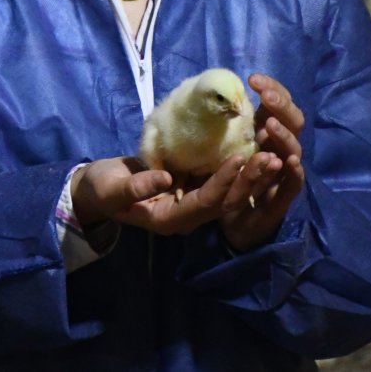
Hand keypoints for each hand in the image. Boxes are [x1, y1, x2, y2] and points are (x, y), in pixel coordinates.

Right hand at [71, 154, 269, 237]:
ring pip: (228, 194)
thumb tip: (166, 178)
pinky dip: (239, 170)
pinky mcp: (192, 189)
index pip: (204, 203)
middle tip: (271, 157)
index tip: (239, 158)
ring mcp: (191, 204)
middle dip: (248, 181)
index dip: (222, 181)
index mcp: (170, 220)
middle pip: (225, 202)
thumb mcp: (112, 189)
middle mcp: (187, 216)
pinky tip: (254, 151)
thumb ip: (137, 188)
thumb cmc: (102, 189)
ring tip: (272, 154)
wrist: (98, 188)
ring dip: (250, 176)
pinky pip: (221, 182)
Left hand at [219, 73, 304, 251]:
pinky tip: (289, 161)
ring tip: (270, 124)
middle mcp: (280, 148)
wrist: (230, 220)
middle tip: (266, 95)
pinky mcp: (281, 198)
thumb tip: (208, 89)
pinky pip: (293, 184)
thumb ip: (219, 122)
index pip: (278, 103)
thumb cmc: (223, 175)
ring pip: (294, 149)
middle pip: (293, 121)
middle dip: (281, 106)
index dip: (272, 88)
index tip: (253, 78)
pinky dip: (294, 172)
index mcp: (267, 130)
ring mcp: (284, 171)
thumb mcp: (218, 143)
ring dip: (284, 135)